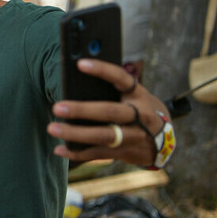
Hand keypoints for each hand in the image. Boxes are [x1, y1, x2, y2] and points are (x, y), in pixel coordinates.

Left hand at [47, 58, 167, 165]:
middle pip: (109, 111)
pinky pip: (98, 154)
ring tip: (52, 128)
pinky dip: (77, 153)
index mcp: (138, 94)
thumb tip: (75, 81)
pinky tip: (60, 149)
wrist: (164, 139)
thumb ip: (112, 89)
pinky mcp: (125, 152)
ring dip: (76, 134)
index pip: (121, 78)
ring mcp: (133, 136)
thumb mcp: (132, 95)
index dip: (102, 70)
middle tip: (56, 107)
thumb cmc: (137, 108)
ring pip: (103, 136)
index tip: (80, 64)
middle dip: (82, 110)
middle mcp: (139, 115)